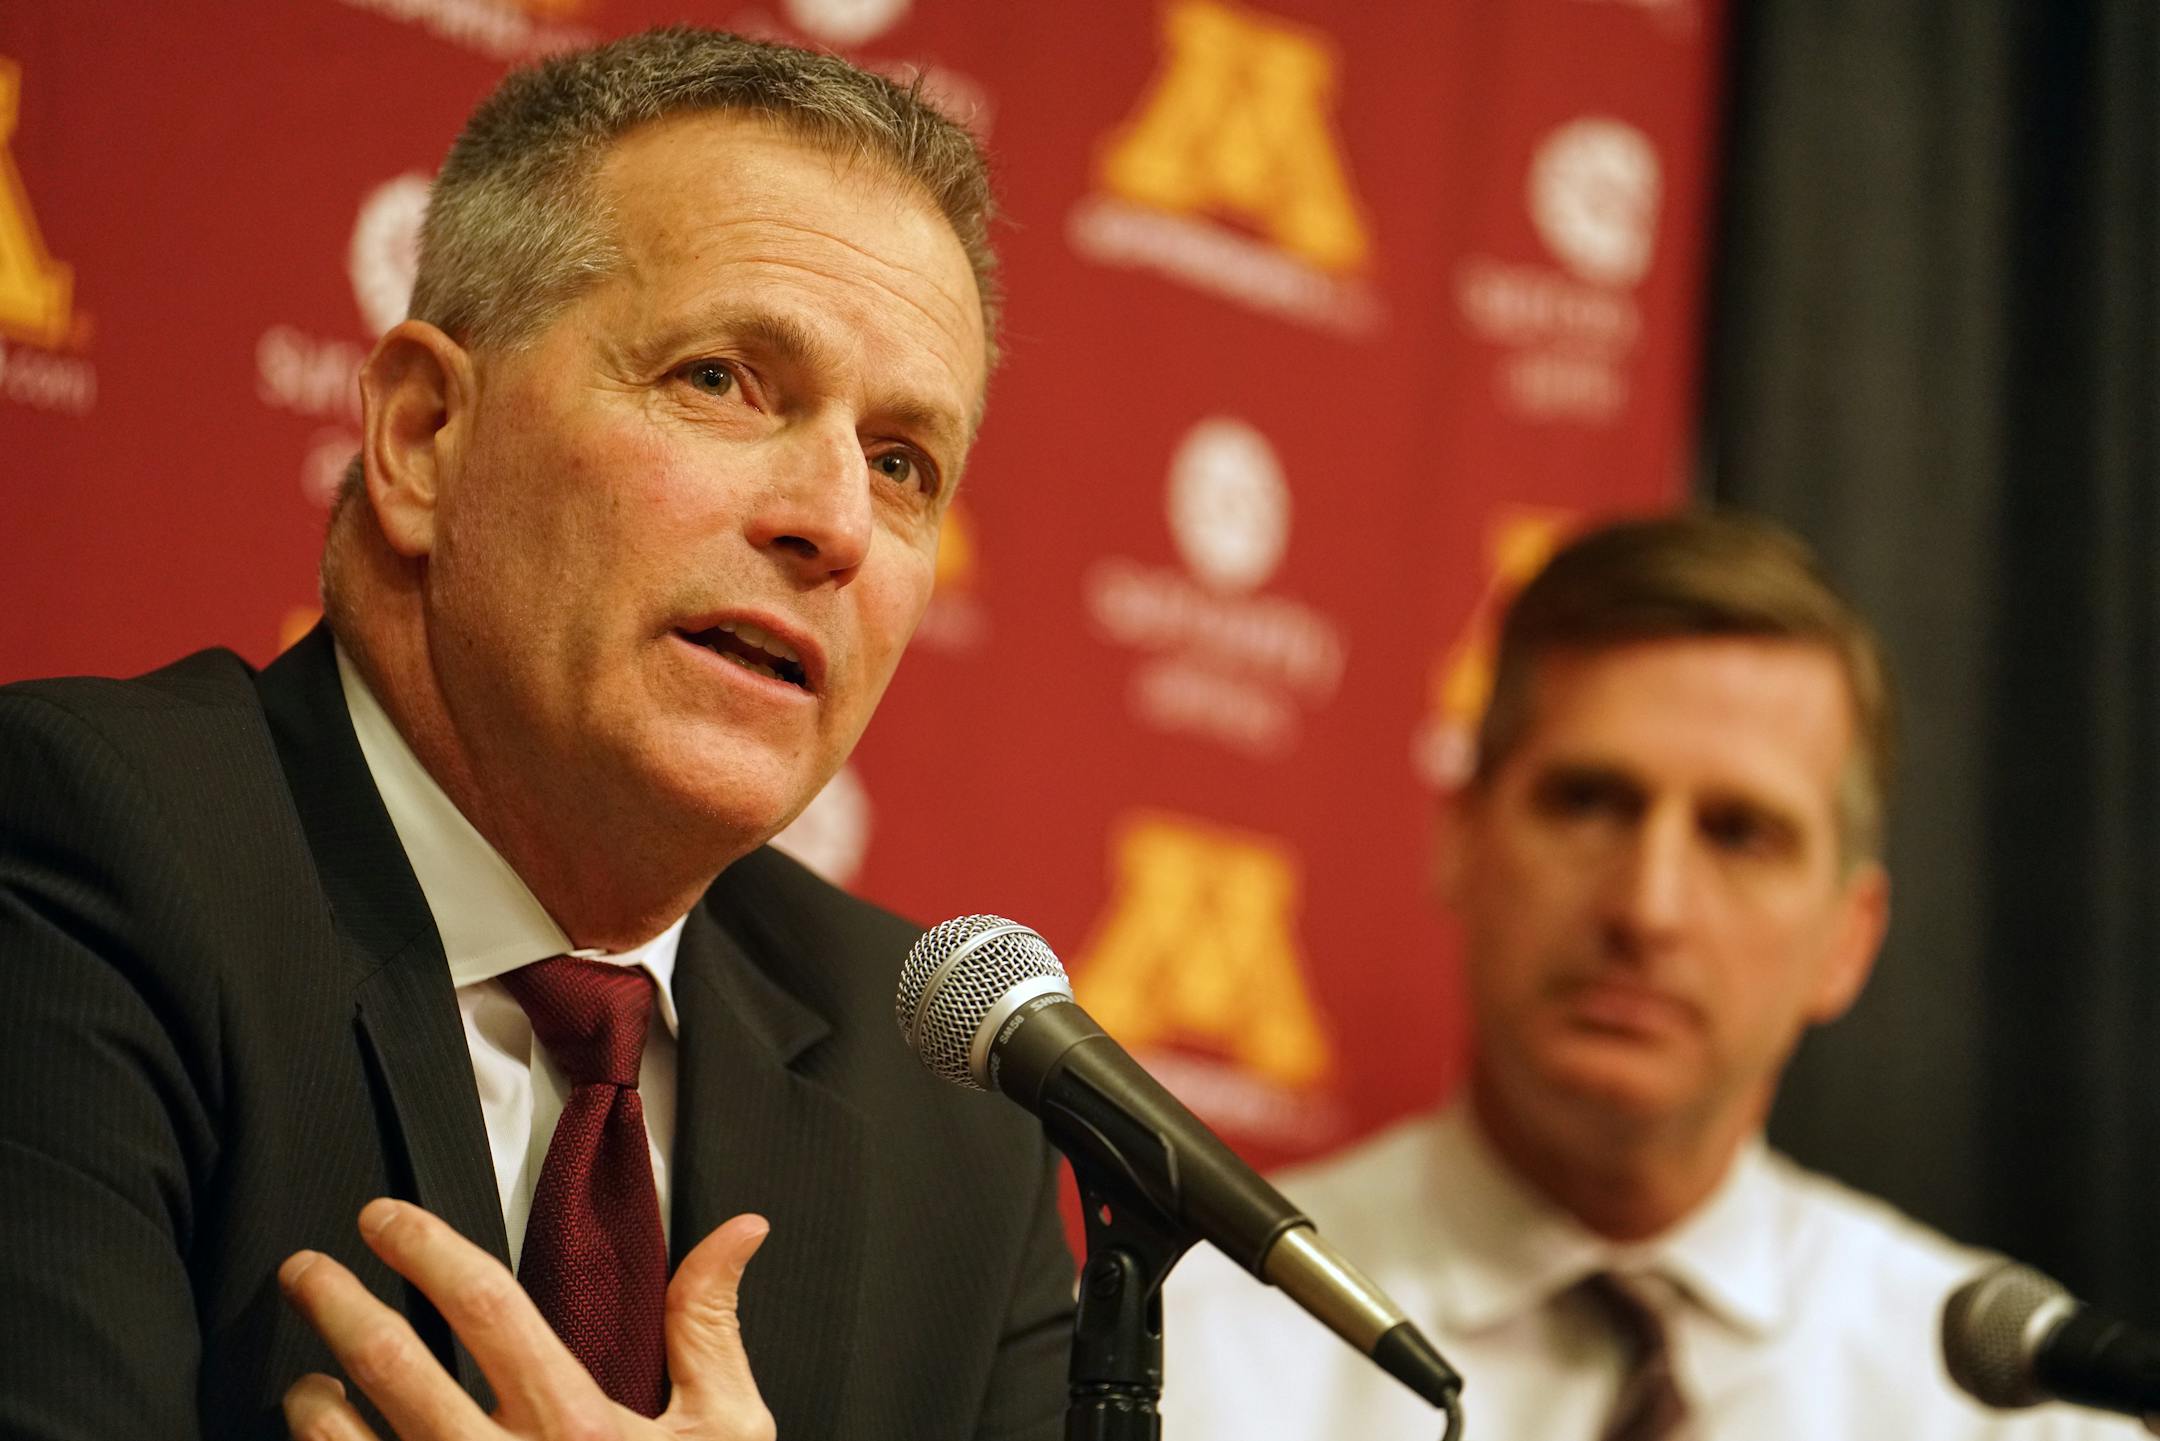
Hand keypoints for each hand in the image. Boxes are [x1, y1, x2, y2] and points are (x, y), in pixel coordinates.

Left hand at [278, 1199, 774, 1439]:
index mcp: (577, 1427)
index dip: (426, 1248)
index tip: (384, 1218)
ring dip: (311, 1401)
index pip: (484, 1307)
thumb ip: (708, 1326)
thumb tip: (739, 1229)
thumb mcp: (725, 1430)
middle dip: (334, 1304)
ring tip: (306, 1379)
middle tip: (302, 1269)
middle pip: (392, 1365)